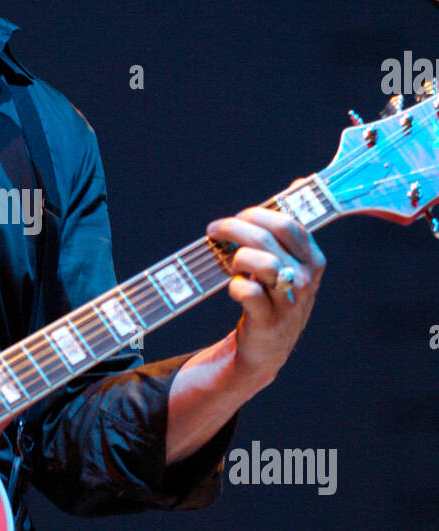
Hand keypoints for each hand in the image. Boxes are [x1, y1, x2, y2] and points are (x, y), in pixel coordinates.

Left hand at [206, 191, 325, 387]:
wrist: (269, 347)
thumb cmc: (276, 295)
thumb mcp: (291, 261)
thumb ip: (292, 224)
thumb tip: (300, 183)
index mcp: (313, 259)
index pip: (288, 223)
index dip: (257, 214)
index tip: (237, 217)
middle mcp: (305, 279)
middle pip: (268, 238)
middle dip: (235, 228)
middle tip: (216, 231)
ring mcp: (289, 301)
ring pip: (260, 263)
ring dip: (236, 258)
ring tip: (229, 263)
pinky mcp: (269, 321)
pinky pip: (249, 293)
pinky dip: (236, 286)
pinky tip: (234, 287)